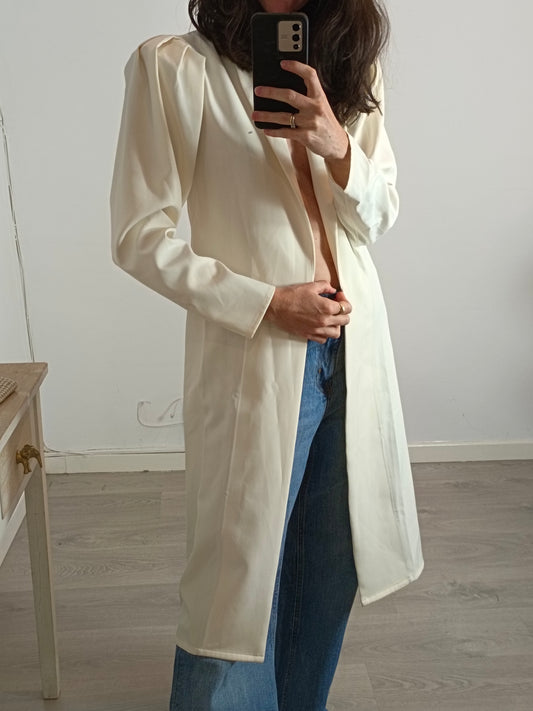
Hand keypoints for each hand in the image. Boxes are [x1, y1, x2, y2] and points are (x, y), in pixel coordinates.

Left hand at [252, 60, 349, 184]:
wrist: (336, 144)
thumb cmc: (325, 123)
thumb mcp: (321, 106)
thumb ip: (307, 97)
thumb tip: (284, 92)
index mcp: (319, 97)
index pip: (310, 75)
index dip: (297, 67)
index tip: (283, 63)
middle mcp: (315, 108)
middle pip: (290, 96)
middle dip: (271, 92)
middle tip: (258, 90)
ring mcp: (310, 122)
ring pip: (283, 117)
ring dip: (267, 115)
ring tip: (255, 113)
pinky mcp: (306, 136)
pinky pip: (286, 133)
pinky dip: (274, 131)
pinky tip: (266, 129)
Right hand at [264, 281, 351, 342]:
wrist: (275, 306)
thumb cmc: (290, 296)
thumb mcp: (310, 286)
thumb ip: (325, 286)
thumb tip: (332, 289)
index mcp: (326, 307)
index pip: (346, 307)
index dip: (344, 300)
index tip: (338, 297)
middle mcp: (324, 320)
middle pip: (345, 320)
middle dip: (343, 312)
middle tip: (336, 306)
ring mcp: (316, 330)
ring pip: (336, 333)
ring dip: (337, 325)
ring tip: (331, 318)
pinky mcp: (308, 335)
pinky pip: (323, 339)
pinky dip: (325, 334)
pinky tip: (321, 326)